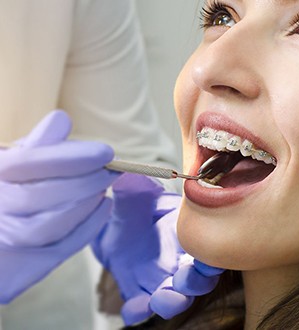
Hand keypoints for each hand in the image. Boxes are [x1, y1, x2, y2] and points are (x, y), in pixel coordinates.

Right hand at [0, 110, 118, 302]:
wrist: (3, 233)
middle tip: (111, 171)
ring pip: (49, 225)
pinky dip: (90, 225)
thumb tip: (61, 120)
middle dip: (85, 181)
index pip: (30, 164)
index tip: (106, 152)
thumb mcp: (17, 163)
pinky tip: (105, 206)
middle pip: (41, 196)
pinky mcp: (25, 264)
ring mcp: (6, 239)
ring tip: (104, 187)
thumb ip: (37, 145)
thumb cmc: (12, 189)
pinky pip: (61, 247)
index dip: (72, 157)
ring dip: (87, 203)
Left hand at [92, 173, 223, 324]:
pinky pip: (141, 307)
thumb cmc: (130, 206)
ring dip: (172, 301)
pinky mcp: (138, 289)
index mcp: (184, 232)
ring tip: (160, 298)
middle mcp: (177, 258)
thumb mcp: (131, 194)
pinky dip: (138, 311)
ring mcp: (158, 276)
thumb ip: (135, 188)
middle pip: (198, 278)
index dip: (213, 254)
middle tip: (184, 279)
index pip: (208, 246)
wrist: (110, 224)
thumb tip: (130, 177)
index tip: (209, 257)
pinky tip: (132, 307)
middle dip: (196, 282)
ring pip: (175, 297)